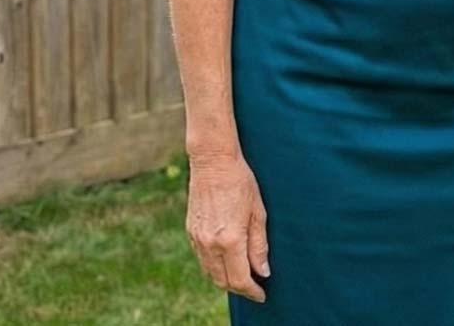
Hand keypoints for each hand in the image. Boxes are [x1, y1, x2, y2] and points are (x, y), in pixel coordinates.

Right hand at [186, 150, 268, 301]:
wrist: (213, 161)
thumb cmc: (240, 181)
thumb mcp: (258, 212)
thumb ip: (259, 245)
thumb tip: (263, 272)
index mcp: (230, 240)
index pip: (240, 279)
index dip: (252, 291)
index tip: (262, 294)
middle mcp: (210, 244)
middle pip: (223, 281)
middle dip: (239, 288)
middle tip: (254, 286)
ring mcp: (198, 239)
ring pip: (210, 273)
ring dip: (225, 279)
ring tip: (242, 275)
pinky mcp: (190, 232)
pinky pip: (202, 260)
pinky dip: (214, 267)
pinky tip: (226, 260)